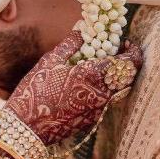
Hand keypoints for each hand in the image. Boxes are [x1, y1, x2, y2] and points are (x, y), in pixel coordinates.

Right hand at [6, 31, 141, 144]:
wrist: (27, 128)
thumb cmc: (35, 92)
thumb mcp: (49, 62)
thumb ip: (69, 45)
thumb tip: (81, 31)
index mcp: (93, 75)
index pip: (129, 62)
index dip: (132, 51)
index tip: (125, 44)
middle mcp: (102, 93)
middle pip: (129, 77)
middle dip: (125, 64)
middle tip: (114, 55)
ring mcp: (99, 109)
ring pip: (118, 90)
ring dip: (114, 78)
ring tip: (98, 70)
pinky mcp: (92, 120)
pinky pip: (106, 102)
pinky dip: (103, 91)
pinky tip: (85, 87)